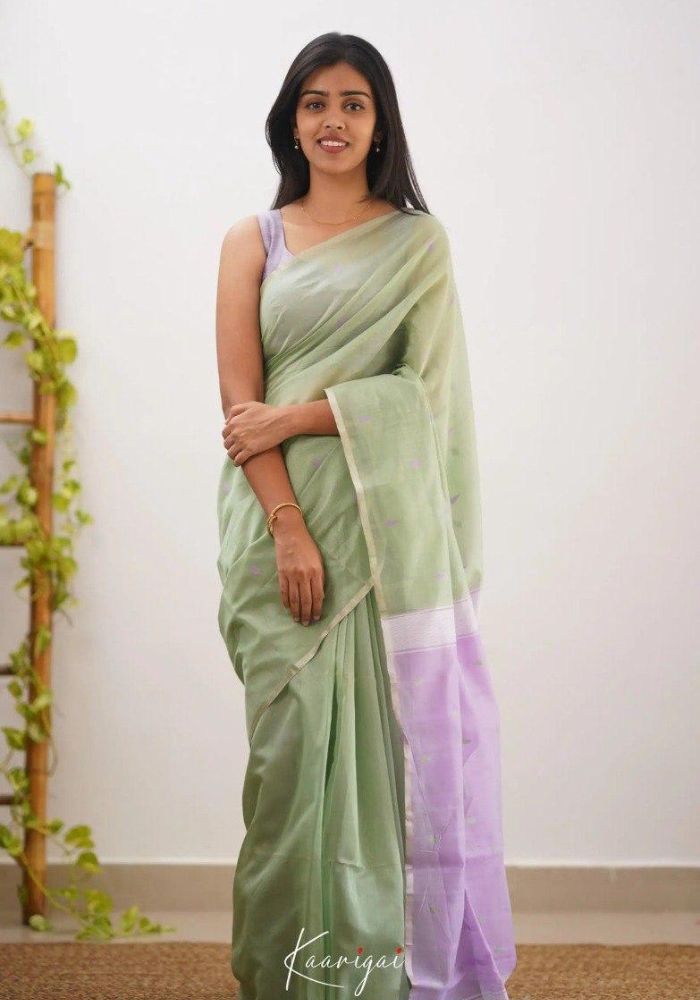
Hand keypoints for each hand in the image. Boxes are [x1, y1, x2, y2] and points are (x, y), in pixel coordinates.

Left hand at [222, 402, 288, 465]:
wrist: (281, 421)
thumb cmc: (267, 412)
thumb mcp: (249, 405)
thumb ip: (235, 411)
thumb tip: (226, 422)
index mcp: (234, 422)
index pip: (224, 433)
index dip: (228, 437)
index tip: (233, 440)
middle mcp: (236, 433)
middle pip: (226, 444)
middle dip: (230, 446)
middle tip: (235, 448)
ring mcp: (242, 442)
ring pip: (231, 453)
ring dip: (233, 455)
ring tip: (237, 456)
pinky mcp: (250, 450)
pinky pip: (238, 460)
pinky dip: (237, 462)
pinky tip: (239, 463)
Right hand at [272, 510, 324, 625]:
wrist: (290, 534)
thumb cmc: (307, 546)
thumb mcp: (319, 560)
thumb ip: (319, 577)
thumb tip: (318, 595)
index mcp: (316, 572)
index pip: (317, 596)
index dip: (317, 609)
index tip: (316, 617)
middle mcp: (304, 575)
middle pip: (306, 600)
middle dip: (306, 614)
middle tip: (306, 623)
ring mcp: (292, 575)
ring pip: (294, 599)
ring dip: (296, 611)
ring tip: (297, 619)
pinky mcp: (282, 574)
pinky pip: (284, 592)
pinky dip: (286, 602)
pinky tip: (288, 608)